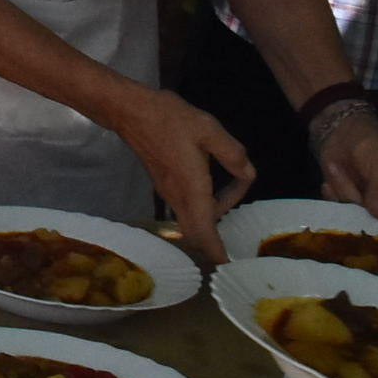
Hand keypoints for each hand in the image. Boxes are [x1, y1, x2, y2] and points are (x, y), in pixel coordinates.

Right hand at [118, 86, 253, 262]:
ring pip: (191, 221)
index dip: (216, 251)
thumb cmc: (168, 119)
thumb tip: (247, 174)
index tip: (229, 265)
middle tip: (235, 239)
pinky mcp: (164, 184)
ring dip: (210, 221)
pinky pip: (185, 208)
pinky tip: (214, 190)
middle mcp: (178, 197)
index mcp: (192, 189)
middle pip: (196, 234)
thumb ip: (232, 154)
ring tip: (231, 199)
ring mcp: (168, 192)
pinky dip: (202, 209)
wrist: (130, 112)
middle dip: (214, 242)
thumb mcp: (208, 130)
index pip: (203, 232)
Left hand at [314, 109, 377, 222]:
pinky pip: (341, 215)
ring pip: (362, 223)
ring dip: (348, 200)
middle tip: (360, 206)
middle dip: (374, 224)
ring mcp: (372, 211)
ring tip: (343, 175)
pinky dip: (334, 198)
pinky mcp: (349, 208)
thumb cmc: (373, 145)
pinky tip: (331, 182)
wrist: (339, 133)